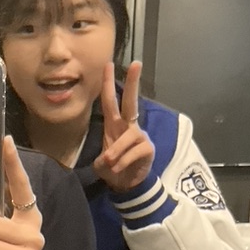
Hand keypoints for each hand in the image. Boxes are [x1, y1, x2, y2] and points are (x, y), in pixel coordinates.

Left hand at [93, 61, 155, 191]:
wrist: (127, 185)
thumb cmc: (113, 167)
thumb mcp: (101, 161)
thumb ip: (103, 157)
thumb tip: (109, 158)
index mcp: (115, 124)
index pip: (110, 101)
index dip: (108, 84)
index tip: (108, 65)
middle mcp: (128, 126)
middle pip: (131, 102)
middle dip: (132, 83)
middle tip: (136, 64)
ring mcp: (139, 136)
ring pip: (127, 137)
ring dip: (115, 151)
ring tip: (109, 163)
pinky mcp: (147, 148)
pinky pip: (133, 153)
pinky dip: (122, 162)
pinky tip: (119, 169)